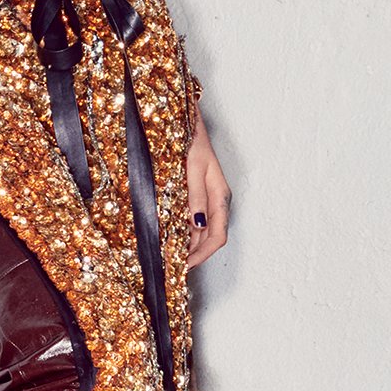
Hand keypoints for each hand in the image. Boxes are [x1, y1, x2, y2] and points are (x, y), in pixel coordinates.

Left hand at [186, 105, 230, 269]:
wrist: (187, 123)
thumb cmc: (192, 142)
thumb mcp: (194, 169)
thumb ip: (196, 196)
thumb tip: (197, 224)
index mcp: (220, 197)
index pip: (217, 236)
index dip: (202, 255)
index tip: (185, 265)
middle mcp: (216, 201)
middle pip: (210, 238)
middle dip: (194, 254)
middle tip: (173, 267)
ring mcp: (207, 199)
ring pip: (201, 232)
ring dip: (188, 246)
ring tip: (170, 257)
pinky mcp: (196, 195)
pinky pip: (193, 221)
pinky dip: (184, 233)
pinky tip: (170, 238)